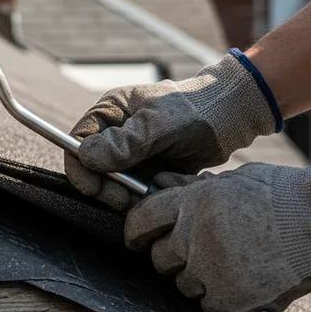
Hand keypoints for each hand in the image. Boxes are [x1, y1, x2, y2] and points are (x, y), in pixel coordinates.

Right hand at [65, 51, 280, 209]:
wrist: (232, 118)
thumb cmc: (198, 110)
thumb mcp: (161, 124)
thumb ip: (126, 142)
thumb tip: (86, 157)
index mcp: (110, 110)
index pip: (78, 142)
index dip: (81, 169)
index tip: (96, 189)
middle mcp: (114, 130)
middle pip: (91, 167)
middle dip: (104, 187)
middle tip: (126, 201)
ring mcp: (129, 151)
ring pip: (110, 182)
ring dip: (124, 195)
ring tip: (148, 197)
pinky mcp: (144, 167)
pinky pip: (131, 189)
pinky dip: (140, 197)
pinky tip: (158, 193)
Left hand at [124, 161, 310, 311]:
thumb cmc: (279, 194)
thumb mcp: (229, 180)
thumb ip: (191, 188)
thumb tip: (161, 184)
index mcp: (190, 204)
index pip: (140, 220)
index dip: (134, 232)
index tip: (137, 240)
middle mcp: (193, 237)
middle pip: (159, 259)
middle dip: (171, 258)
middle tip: (194, 254)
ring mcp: (211, 270)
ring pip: (184, 285)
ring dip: (199, 279)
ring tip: (228, 266)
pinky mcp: (231, 298)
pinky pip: (210, 308)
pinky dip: (223, 301)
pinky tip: (241, 285)